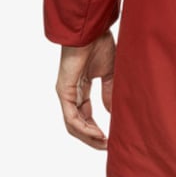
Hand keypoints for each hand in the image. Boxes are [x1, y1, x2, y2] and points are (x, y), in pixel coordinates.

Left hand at [55, 31, 115, 149]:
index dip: (96, 128)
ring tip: (102, 143)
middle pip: (78, 123)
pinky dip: (84, 128)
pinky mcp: (64, 91)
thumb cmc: (99, 44)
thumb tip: (111, 112)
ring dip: (88, 137)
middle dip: (92, 137)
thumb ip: (108, 92)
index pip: (85, 115)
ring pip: (73, 124)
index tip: (110, 137)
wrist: (92, 30)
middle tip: (106, 146)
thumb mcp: (109, 73)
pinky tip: (96, 133)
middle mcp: (71, 92)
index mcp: (80, 87)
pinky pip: (71, 117)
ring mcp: (66, 93)